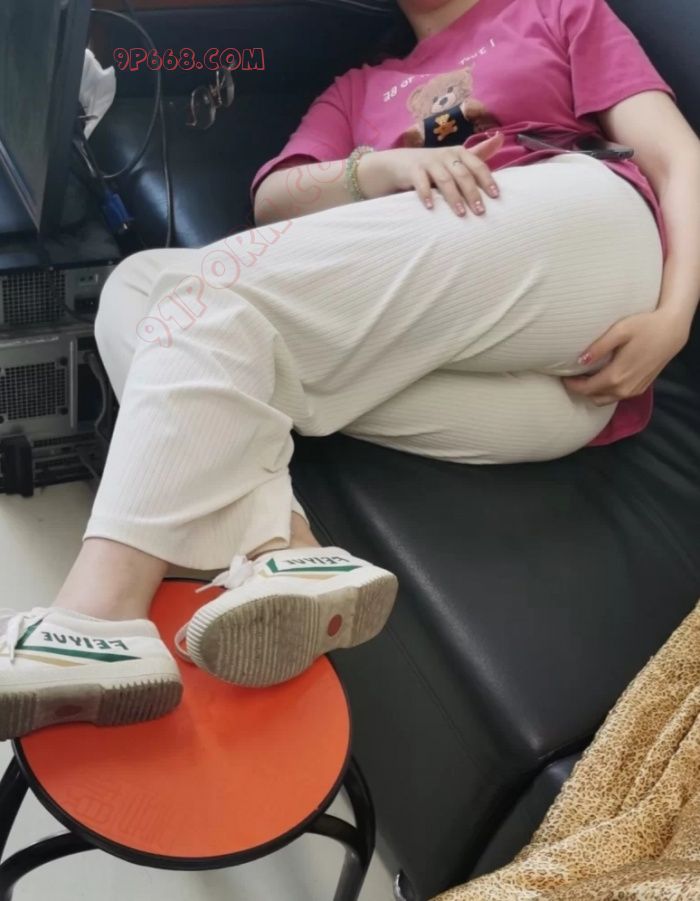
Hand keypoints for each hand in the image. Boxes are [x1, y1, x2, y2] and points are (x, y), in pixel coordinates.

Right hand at [357, 132, 504, 216]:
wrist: (400, 164)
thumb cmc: (434, 165)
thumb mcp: (456, 158)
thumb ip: (478, 153)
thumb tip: (501, 138)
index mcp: (460, 153)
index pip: (477, 166)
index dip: (487, 180)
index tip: (495, 196)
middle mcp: (446, 155)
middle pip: (463, 174)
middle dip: (472, 193)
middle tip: (480, 211)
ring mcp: (429, 162)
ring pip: (445, 180)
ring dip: (453, 197)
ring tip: (461, 214)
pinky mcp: (413, 169)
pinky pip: (421, 182)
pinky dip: (426, 194)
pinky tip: (430, 207)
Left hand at [562, 309, 689, 405]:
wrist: (672, 331)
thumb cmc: (645, 326)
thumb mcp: (619, 331)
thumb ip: (598, 347)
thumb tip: (580, 360)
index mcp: (616, 376)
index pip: (586, 389)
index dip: (571, 385)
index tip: (563, 375)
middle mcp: (624, 388)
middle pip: (593, 398)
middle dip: (580, 390)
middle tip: (572, 376)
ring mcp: (634, 390)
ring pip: (605, 400)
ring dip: (593, 392)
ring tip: (585, 377)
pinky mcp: (641, 388)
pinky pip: (617, 396)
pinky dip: (606, 392)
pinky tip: (603, 378)